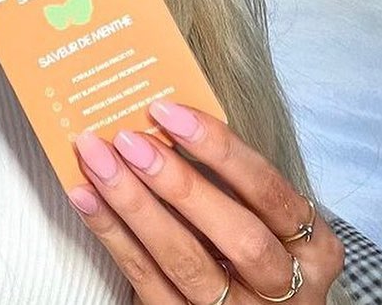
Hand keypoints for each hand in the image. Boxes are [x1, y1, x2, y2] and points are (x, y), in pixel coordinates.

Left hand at [67, 100, 343, 304]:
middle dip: (178, 184)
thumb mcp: (263, 216)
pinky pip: (147, 281)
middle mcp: (285, 288)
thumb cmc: (253, 246)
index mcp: (313, 248)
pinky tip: (85, 198)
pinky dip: (112, 234)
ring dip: (134, 205)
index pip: (269, 190)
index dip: (219, 149)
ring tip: (96, 160)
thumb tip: (162, 117)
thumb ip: (230, 179)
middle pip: (236, 235)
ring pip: (186, 261)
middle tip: (129, 140)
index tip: (168, 112)